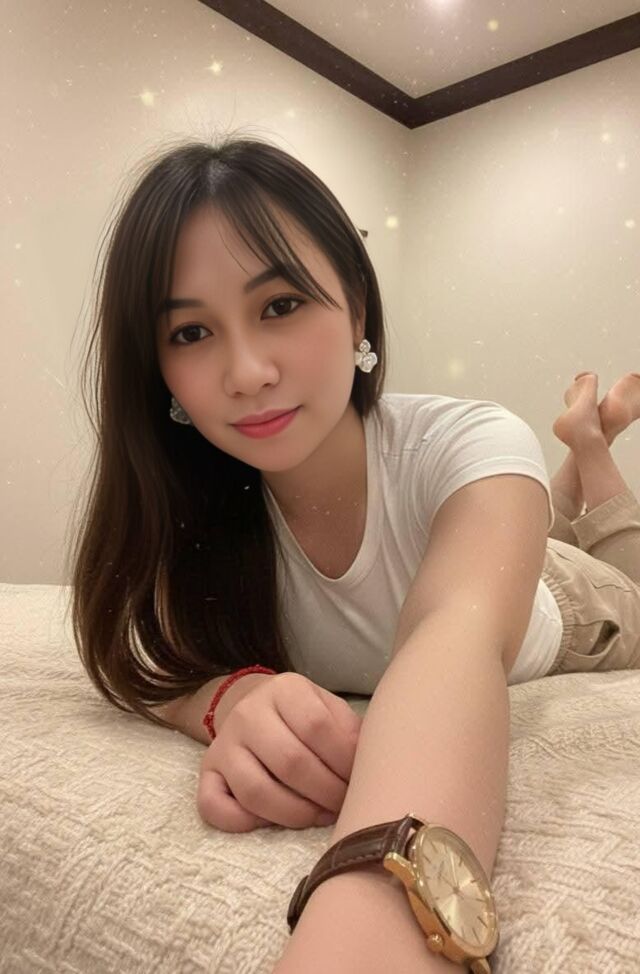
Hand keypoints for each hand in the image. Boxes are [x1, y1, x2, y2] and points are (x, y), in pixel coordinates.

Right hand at [197, 672, 363, 832]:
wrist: (256, 706)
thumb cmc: (305, 716)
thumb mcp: (330, 709)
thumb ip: (349, 733)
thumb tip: (368, 769)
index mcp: (285, 690)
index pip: (318, 727)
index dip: (344, 762)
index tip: (359, 781)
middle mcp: (248, 713)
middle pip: (290, 762)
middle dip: (326, 793)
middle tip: (343, 806)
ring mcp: (223, 744)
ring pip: (255, 791)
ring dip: (295, 814)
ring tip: (318, 815)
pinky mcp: (206, 772)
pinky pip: (213, 806)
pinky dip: (242, 823)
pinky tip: (271, 822)